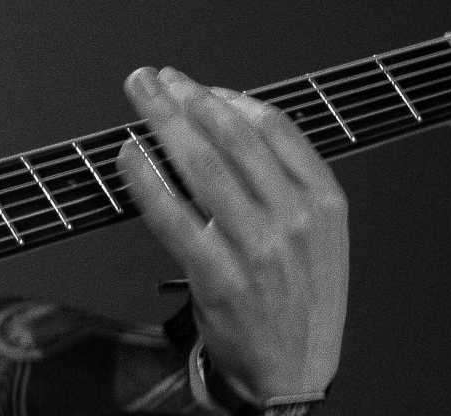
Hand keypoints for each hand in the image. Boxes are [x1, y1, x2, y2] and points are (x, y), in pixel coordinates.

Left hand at [114, 67, 347, 402]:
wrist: (294, 372)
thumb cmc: (300, 297)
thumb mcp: (319, 235)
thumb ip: (285, 180)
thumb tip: (227, 120)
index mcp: (323, 202)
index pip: (273, 126)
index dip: (228, 97)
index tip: (196, 87)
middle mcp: (293, 220)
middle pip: (231, 136)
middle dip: (186, 98)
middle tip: (154, 78)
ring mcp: (257, 249)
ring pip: (201, 166)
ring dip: (163, 122)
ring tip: (139, 96)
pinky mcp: (219, 278)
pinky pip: (173, 217)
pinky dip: (145, 179)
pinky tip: (128, 155)